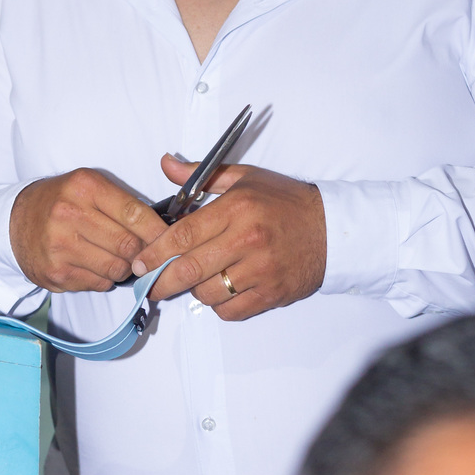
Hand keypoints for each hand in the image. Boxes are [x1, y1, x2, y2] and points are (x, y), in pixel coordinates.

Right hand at [9, 169, 169, 292]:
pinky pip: (99, 284)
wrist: (14, 222)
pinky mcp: (56, 273)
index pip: (134, 213)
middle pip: (129, 245)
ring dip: (124, 268)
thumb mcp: (87, 187)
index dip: (157, 231)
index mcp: (84, 187)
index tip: (168, 239)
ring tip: (116, 258)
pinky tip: (93, 265)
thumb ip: (122, 203)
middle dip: (142, 252)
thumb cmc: (58, 202)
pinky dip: (104, 278)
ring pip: (117, 269)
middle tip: (143, 252)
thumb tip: (160, 230)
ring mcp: (60, 246)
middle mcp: (69, 215)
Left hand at [129, 158, 325, 318]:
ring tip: (196, 280)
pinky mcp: (272, 294)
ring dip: (194, 290)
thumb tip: (166, 165)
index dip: (156, 252)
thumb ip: (202, 175)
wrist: (334, 230)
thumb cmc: (286, 202)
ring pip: (207, 293)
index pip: (184, 234)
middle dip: (161, 281)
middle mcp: (248, 240)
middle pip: (189, 269)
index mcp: (238, 208)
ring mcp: (261, 270)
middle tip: (149, 285)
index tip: (140, 262)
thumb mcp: (246, 178)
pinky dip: (219, 305)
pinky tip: (221, 290)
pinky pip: (231, 310)